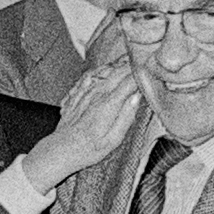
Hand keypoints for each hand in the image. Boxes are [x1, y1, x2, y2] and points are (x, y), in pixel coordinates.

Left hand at [16, 61, 144, 195]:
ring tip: (132, 63)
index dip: (142, 74)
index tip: (152, 72)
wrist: (61, 149)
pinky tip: (111, 69)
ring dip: (120, 65)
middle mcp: (96, 95)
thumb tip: (137, 98)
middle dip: (133, 66)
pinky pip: (93, 75)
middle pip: (118, 72)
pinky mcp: (79, 93)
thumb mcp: (113, 140)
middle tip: (146, 65)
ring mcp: (86, 92)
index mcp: (107, 106)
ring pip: (106, 71)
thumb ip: (126, 117)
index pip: (129, 82)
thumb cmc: (88, 149)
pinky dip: (104, 70)